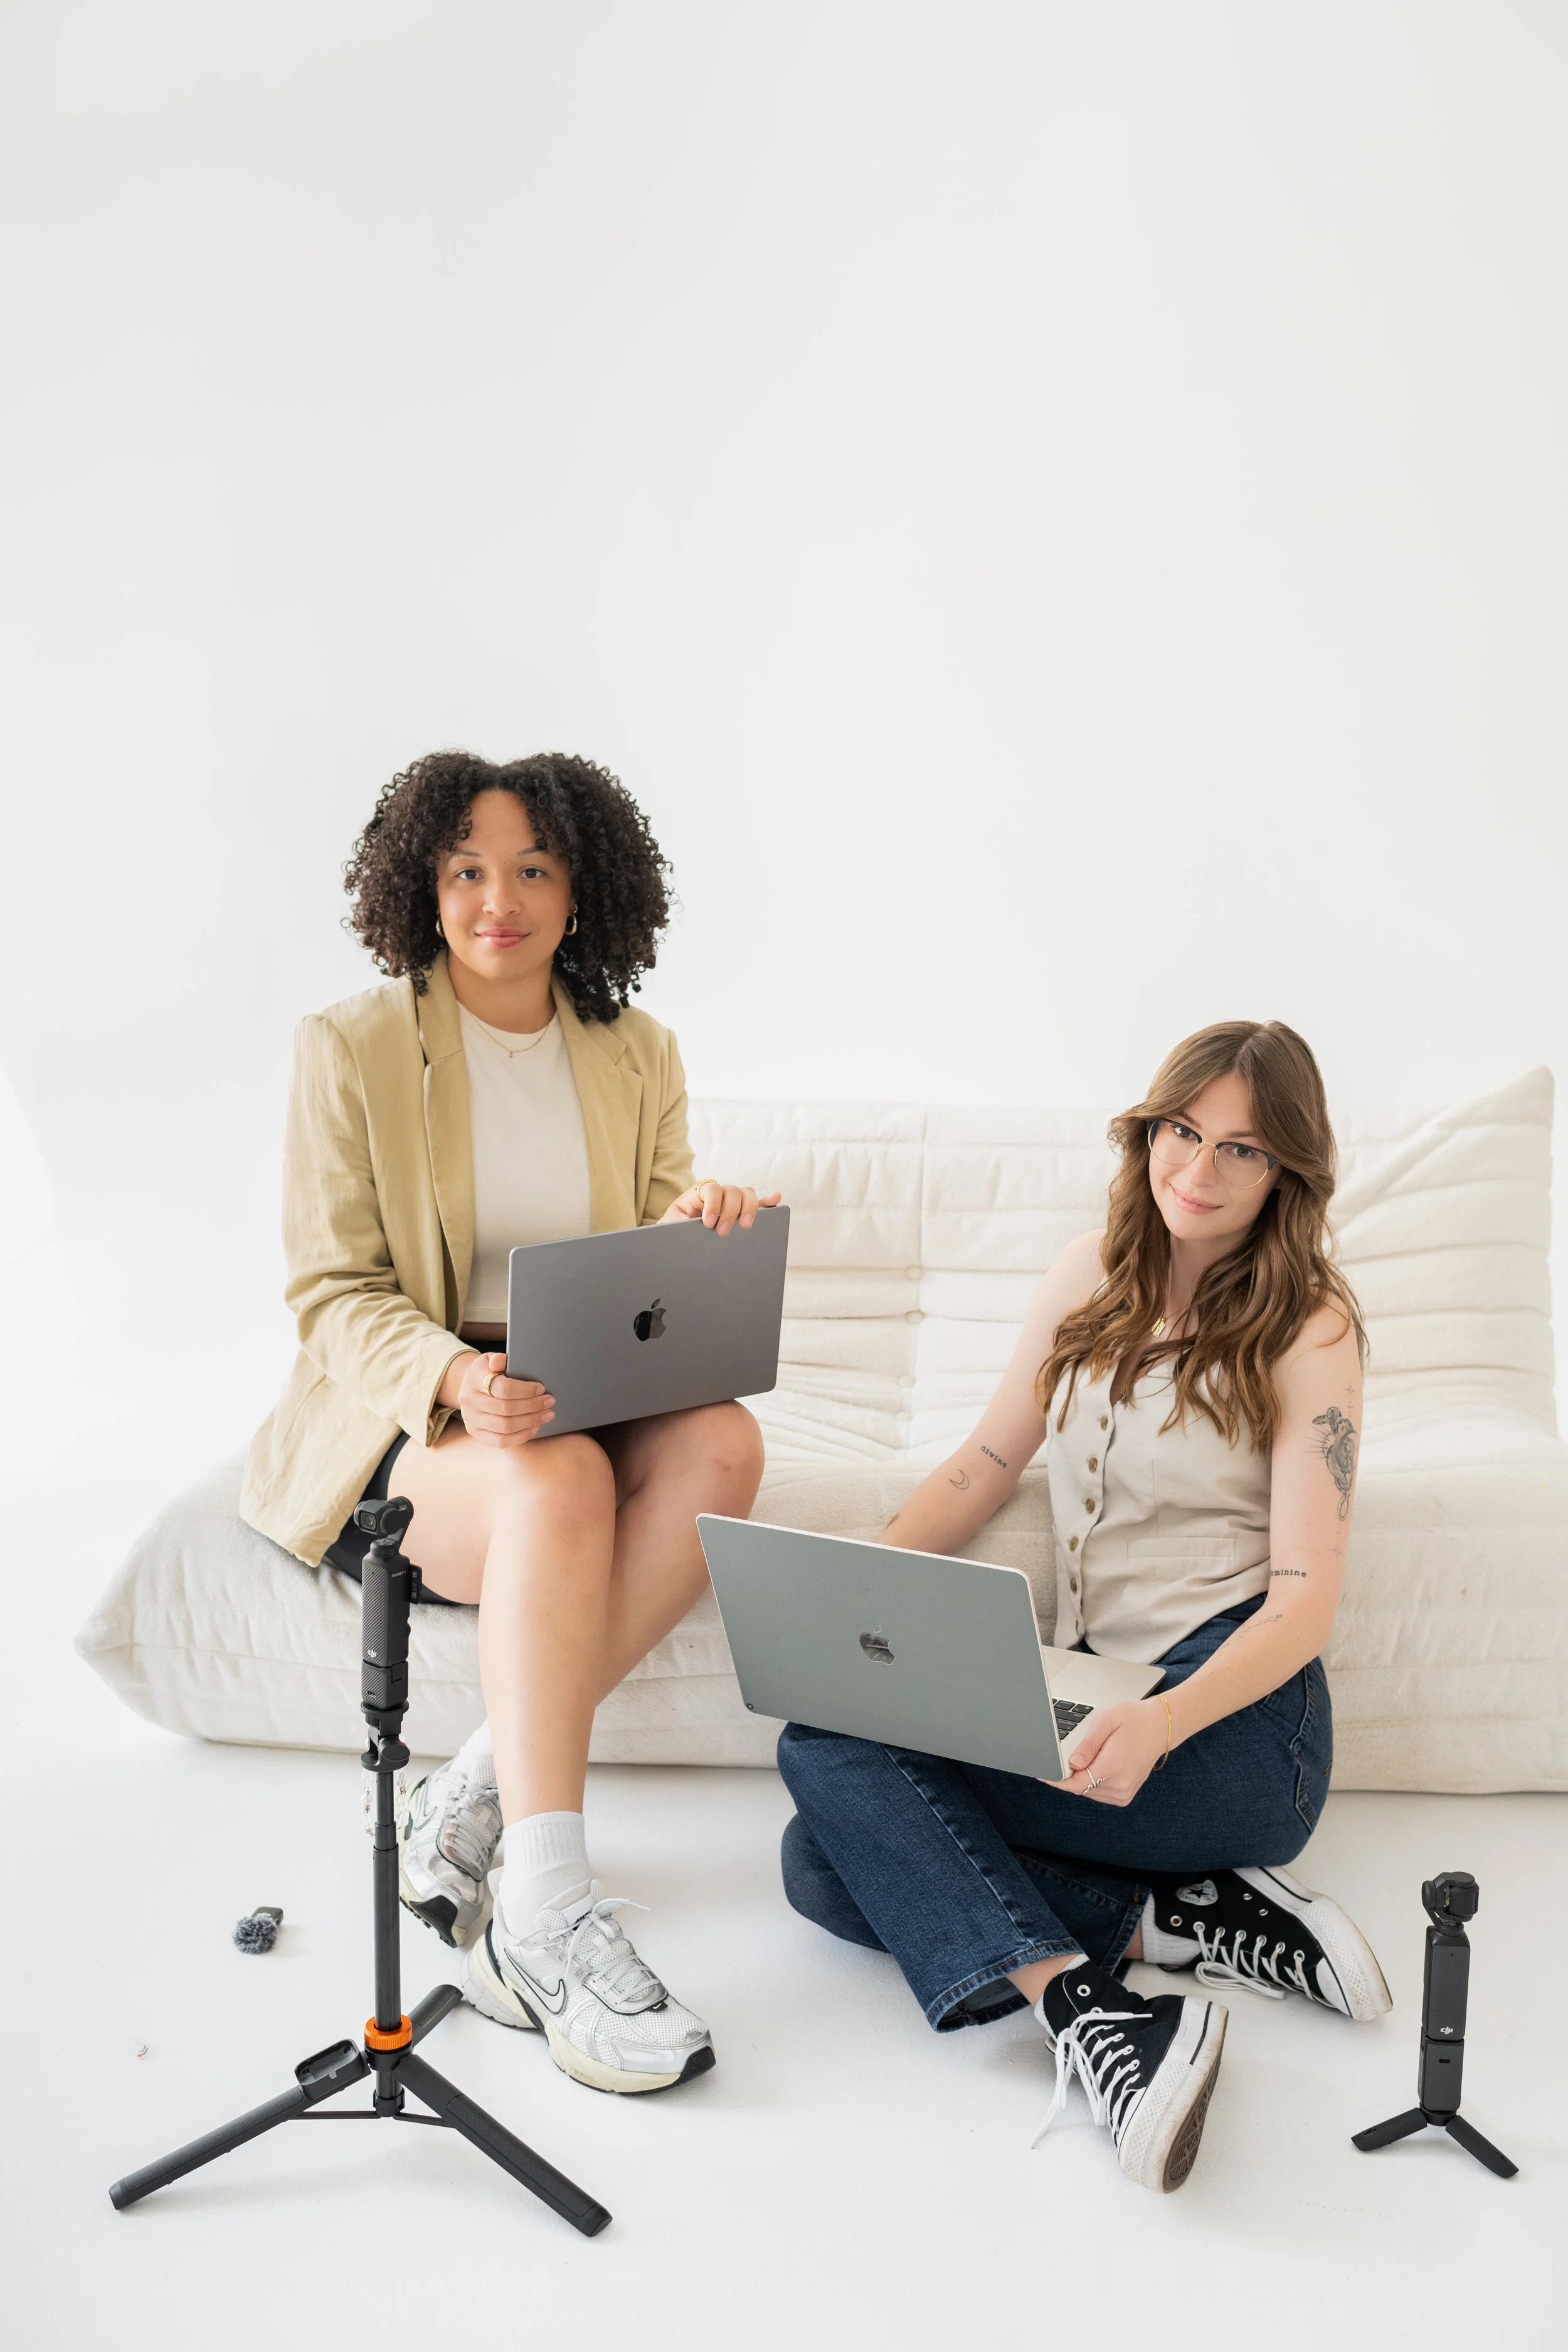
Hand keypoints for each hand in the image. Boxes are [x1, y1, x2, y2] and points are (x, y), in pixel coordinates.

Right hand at [453, 1352, 554, 1448]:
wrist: (469, 1386)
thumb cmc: (487, 1371)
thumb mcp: (490, 1359)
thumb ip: (498, 1359)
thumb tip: (500, 1361)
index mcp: (474, 1379)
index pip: (502, 1388)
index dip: (525, 1390)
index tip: (541, 1388)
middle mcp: (469, 1401)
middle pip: (506, 1409)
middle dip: (533, 1406)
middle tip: (549, 1401)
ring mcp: (471, 1419)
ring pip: (505, 1427)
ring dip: (530, 1421)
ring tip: (547, 1414)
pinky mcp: (476, 1433)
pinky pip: (501, 1441)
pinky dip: (521, 1436)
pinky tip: (534, 1427)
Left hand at [660, 1179, 781, 1237]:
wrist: (675, 1233)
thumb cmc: (675, 1225)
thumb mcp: (671, 1222)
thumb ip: (677, 1221)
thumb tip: (687, 1225)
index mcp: (700, 1192)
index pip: (711, 1189)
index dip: (712, 1204)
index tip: (708, 1223)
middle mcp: (719, 1193)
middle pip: (732, 1191)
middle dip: (730, 1211)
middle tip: (723, 1232)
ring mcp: (732, 1200)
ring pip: (746, 1194)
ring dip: (749, 1208)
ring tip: (746, 1226)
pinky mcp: (742, 1210)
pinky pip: (758, 1202)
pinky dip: (767, 1200)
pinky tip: (776, 1199)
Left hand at [1050, 1698, 1168, 1805]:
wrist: (1160, 1727)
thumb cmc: (1133, 1719)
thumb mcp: (1106, 1721)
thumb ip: (1087, 1745)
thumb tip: (1071, 1764)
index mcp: (1113, 1767)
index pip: (1075, 1784)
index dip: (1056, 1779)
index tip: (1043, 1773)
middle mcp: (1120, 1785)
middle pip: (1080, 1787)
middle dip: (1071, 1773)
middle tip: (1075, 1751)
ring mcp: (1124, 1793)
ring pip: (1088, 1791)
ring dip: (1082, 1777)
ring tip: (1095, 1753)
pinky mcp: (1125, 1795)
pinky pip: (1099, 1793)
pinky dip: (1092, 1781)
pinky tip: (1100, 1763)